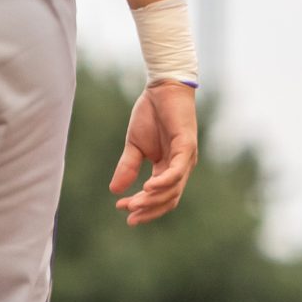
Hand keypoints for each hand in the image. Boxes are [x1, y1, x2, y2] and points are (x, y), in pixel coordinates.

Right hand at [110, 82, 198, 224]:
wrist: (162, 89)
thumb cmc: (151, 115)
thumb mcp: (134, 146)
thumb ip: (128, 167)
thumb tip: (114, 191)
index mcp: (168, 168)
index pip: (159, 196)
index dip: (143, 206)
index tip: (122, 209)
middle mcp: (180, 167)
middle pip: (168, 199)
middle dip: (148, 208)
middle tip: (128, 212)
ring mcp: (186, 158)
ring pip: (173, 189)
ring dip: (153, 199)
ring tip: (134, 203)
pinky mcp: (187, 146)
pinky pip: (177, 171)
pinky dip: (163, 182)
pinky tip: (147, 187)